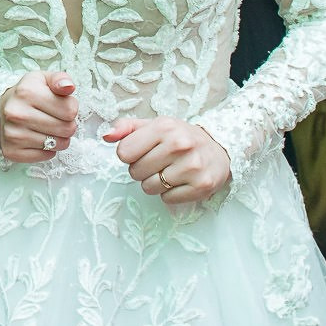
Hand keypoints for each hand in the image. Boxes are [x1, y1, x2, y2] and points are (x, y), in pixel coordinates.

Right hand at [0, 71, 76, 162]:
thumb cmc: (27, 94)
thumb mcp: (43, 79)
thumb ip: (60, 79)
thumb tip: (69, 87)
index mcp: (27, 92)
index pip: (70, 110)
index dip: (71, 107)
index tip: (62, 105)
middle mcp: (17, 114)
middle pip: (66, 129)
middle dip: (68, 124)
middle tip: (58, 119)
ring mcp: (13, 135)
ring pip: (58, 144)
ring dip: (59, 138)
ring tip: (49, 129)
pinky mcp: (12, 151)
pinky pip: (46, 156)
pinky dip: (48, 150)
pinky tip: (39, 138)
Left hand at [108, 117, 231, 205]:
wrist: (219, 148)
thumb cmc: (180, 137)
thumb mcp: (155, 126)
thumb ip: (127, 128)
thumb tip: (106, 136)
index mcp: (164, 126)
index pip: (124, 152)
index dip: (130, 155)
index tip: (143, 151)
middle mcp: (180, 144)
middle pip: (135, 172)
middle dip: (142, 170)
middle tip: (158, 162)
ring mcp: (192, 166)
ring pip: (149, 188)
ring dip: (156, 183)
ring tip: (169, 171)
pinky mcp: (201, 186)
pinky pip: (167, 199)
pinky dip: (170, 194)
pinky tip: (181, 181)